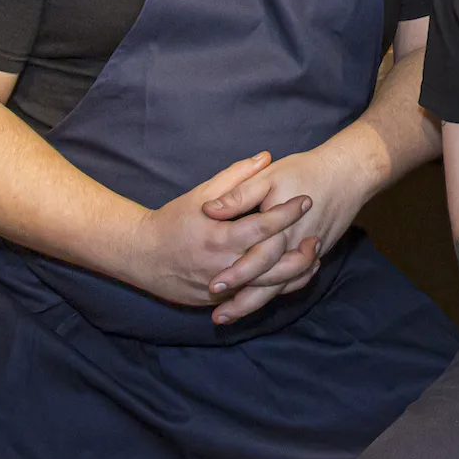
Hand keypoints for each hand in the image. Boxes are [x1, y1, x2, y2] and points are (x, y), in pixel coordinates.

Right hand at [119, 152, 319, 315]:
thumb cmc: (172, 220)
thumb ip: (235, 178)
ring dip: (295, 274)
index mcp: (218, 237)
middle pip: (271, 264)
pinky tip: (295, 275)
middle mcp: (222, 265)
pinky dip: (277, 288)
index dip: (287, 213)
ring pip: (267, 287)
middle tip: (318, 236)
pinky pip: (253, 297)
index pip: (262, 227)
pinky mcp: (218, 301)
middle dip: (300, 252)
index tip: (306, 200)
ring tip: (314, 256)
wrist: (140, 256)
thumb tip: (265, 157)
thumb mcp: (200, 194)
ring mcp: (220, 287)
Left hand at [201, 147, 369, 322]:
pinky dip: (279, 291)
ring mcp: (308, 252)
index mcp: (280, 229)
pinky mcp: (317, 252)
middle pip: (268, 283)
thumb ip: (239, 194)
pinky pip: (296, 279)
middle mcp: (295, 246)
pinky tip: (264, 296)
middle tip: (218, 317)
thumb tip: (209, 210)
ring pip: (282, 286)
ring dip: (258, 302)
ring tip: (234, 315)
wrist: (349, 173)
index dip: (234, 275)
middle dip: (243, 302)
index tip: (212, 287)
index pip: (255, 260)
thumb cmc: (305, 171)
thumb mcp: (268, 177)